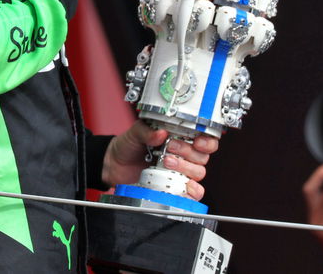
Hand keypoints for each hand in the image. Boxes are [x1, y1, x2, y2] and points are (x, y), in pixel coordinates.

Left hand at [102, 121, 218, 199]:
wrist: (115, 164)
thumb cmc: (129, 145)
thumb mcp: (135, 132)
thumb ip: (147, 131)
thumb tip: (161, 133)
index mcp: (181, 137)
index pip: (206, 139)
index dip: (208, 141)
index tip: (198, 141)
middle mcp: (185, 154)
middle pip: (203, 156)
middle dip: (188, 152)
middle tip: (171, 148)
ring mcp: (181, 171)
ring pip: (199, 172)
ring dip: (186, 168)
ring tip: (166, 162)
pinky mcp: (175, 187)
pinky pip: (194, 192)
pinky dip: (192, 190)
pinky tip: (183, 186)